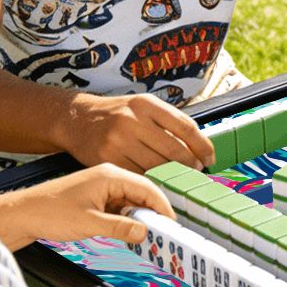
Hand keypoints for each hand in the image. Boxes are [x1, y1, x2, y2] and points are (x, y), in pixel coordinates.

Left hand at [0, 164, 174, 250]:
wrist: (21, 215)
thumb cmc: (48, 212)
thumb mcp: (89, 223)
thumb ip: (120, 228)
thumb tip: (145, 233)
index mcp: (109, 175)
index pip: (148, 188)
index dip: (163, 207)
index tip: (172, 224)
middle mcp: (108, 177)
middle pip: (142, 194)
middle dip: (153, 214)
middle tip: (163, 234)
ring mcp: (102, 187)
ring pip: (132, 203)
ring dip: (139, 219)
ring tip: (148, 237)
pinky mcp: (96, 198)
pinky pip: (120, 208)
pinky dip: (127, 220)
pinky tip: (129, 233)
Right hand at [59, 92, 214, 172]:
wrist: (76, 118)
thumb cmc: (117, 114)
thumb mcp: (143, 107)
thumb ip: (169, 122)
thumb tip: (200, 147)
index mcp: (147, 104)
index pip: (186, 127)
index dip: (203, 146)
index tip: (210, 158)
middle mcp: (132, 120)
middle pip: (175, 149)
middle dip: (191, 164)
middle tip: (197, 171)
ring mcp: (119, 140)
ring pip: (158, 166)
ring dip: (174, 175)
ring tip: (181, 178)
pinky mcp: (108, 158)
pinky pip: (139, 175)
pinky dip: (153, 181)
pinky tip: (160, 182)